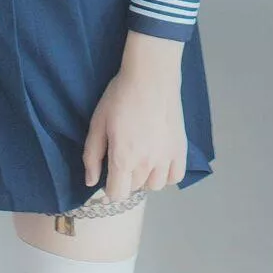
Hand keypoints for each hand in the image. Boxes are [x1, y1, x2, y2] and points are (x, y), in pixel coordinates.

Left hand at [83, 33, 187, 206]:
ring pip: (155, 185)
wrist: (151, 77)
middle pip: (134, 188)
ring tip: (142, 160)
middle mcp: (146, 164)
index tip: (108, 177)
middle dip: (126, 179)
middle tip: (123, 157)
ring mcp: (166, 158)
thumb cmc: (120, 97)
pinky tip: (159, 161)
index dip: (109, 189)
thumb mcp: (97, 124)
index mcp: (123, 159)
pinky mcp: (181, 149)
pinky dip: (167, 174)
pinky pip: (175, 176)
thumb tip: (91, 182)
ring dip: (146, 178)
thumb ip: (92, 156)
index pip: (117, 194)